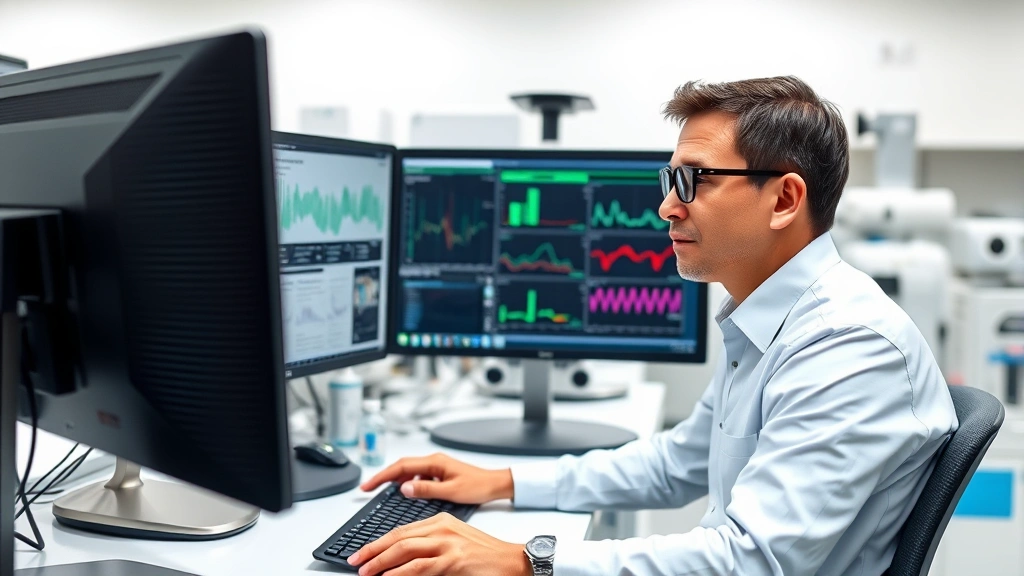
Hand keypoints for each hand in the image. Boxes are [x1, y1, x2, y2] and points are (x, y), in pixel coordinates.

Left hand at [347, 513, 530, 575]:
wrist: (512, 561)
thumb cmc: (485, 555)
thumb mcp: (454, 540)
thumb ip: (430, 544)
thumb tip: (403, 557)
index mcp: (440, 520)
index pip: (401, 529)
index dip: (379, 541)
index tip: (363, 551)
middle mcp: (441, 527)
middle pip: (398, 537)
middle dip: (372, 550)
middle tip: (355, 561)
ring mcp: (447, 543)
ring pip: (404, 550)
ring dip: (380, 562)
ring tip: (365, 571)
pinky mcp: (453, 561)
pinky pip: (419, 567)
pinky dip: (399, 573)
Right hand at [360, 452, 512, 503]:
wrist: (495, 484)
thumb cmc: (478, 486)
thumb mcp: (451, 491)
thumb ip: (426, 490)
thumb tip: (404, 488)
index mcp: (434, 462)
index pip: (401, 467)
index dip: (381, 476)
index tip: (367, 486)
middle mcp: (433, 461)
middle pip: (401, 466)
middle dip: (382, 476)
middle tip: (366, 488)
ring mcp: (436, 465)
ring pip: (408, 470)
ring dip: (393, 479)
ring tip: (379, 490)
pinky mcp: (439, 472)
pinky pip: (417, 474)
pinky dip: (406, 481)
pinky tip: (404, 491)